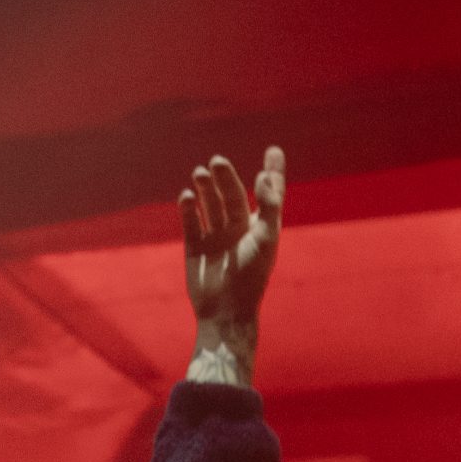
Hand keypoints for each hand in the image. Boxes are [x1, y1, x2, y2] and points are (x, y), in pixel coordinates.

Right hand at [181, 148, 283, 325]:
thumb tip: (262, 176)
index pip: (270, 194)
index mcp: (261, 228)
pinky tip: (187, 196)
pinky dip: (188, 207)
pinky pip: (191, 221)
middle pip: (233, 195)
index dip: (272, 172)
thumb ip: (269, 206)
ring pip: (211, 204)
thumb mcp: (267, 239)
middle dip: (226, 178)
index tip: (273, 150)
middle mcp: (239, 230)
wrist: (225, 311)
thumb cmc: (252, 277)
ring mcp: (217, 238)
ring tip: (201, 173)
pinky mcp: (196, 247)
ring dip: (206, 188)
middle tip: (217, 162)